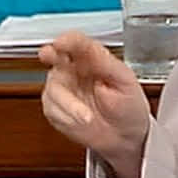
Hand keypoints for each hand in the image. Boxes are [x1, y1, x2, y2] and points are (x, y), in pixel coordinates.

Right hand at [40, 30, 150, 177]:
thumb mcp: (125, 80)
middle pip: (54, 56)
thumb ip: (106, 62)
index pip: (77, 42)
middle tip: (48, 55)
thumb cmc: (129, 105)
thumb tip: (90, 49)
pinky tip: (80, 121)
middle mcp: (73, 70)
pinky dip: (65, 116)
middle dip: (49, 54)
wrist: (126, 136)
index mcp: (92, 57)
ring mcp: (63, 89)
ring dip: (68, 104)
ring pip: (53, 88)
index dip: (68, 40)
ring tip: (87, 118)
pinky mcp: (55, 108)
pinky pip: (51, 108)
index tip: (63, 42)